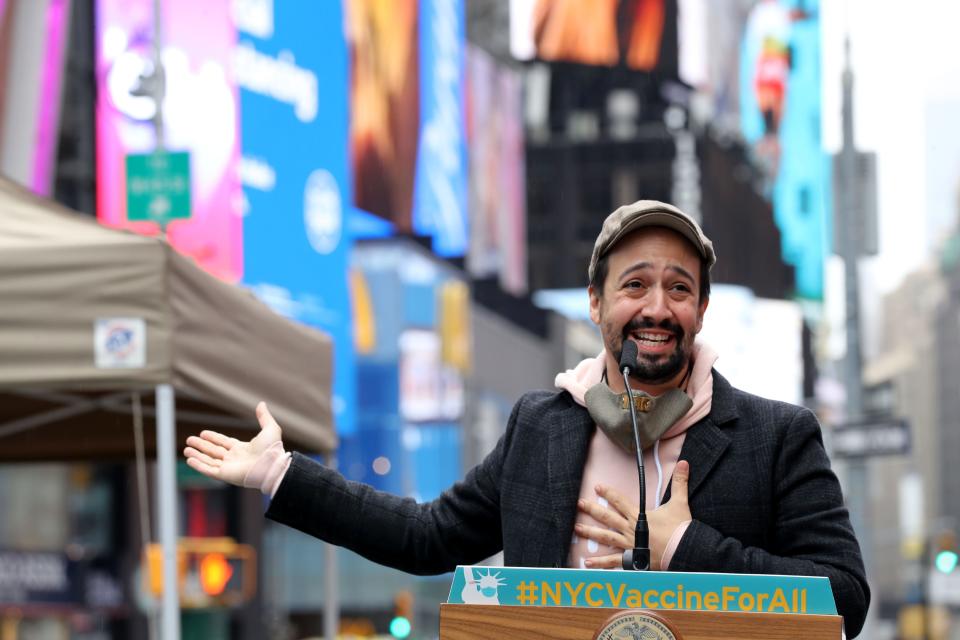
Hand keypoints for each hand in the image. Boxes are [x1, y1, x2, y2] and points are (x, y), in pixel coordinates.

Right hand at [183, 401, 282, 486]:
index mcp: (243, 449)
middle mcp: (234, 459)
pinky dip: (198, 465)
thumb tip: (261, 403)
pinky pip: (208, 470)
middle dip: (201, 446)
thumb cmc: (273, 449)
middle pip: (213, 451)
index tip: (203, 433)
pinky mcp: (225, 475)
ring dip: (197, 455)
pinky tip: (189, 459)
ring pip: (208, 460)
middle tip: (189, 440)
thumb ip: (264, 416)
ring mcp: (229, 467)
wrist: (272, 465)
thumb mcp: (270, 428)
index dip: (213, 438)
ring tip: (185, 449)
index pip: (224, 443)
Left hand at [575, 460, 692, 569]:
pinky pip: (613, 561)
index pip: (620, 501)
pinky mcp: (631, 559)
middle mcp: (630, 529)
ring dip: (590, 532)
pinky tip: (587, 562)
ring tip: (576, 528)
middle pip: (607, 517)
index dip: (608, 493)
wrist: (684, 550)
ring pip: (605, 537)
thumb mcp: (679, 503)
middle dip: (592, 509)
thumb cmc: (680, 528)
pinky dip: (600, 562)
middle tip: (579, 503)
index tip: (597, 487)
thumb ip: (679, 482)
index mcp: (639, 516)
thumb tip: (684, 463)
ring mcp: (629, 545)